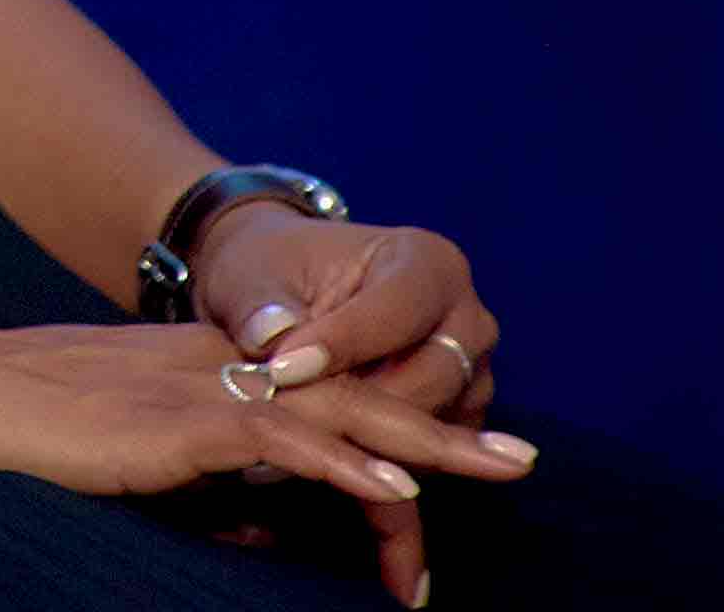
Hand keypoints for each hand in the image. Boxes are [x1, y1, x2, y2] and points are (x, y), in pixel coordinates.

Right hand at [0, 318, 531, 608]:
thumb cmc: (39, 430)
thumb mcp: (146, 460)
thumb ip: (217, 484)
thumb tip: (277, 532)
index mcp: (220, 372)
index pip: (329, 402)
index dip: (394, 442)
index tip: (450, 484)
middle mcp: (227, 370)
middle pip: (357, 397)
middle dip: (444, 430)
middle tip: (521, 456)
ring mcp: (206, 389)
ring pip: (339, 413)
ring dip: (424, 446)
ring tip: (497, 468)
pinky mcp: (181, 421)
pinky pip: (283, 441)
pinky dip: (347, 466)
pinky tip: (395, 492)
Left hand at [198, 203, 499, 433]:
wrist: (287, 292)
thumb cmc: (274, 273)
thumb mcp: (251, 275)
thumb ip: (261, 306)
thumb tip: (269, 336)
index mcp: (424, 262)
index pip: (395, 312)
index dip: (341, 344)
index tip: (282, 371)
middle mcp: (464, 317)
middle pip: (430, 377)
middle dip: (358, 403)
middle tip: (286, 416)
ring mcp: (472, 373)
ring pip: (433, 424)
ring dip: (368, 437)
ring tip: (299, 437)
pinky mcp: (459, 418)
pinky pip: (430, 456)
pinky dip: (377, 461)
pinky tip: (328, 461)